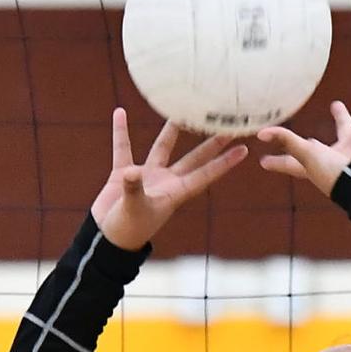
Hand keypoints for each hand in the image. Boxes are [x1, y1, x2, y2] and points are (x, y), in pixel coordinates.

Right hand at [90, 109, 247, 252]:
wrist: (107, 240)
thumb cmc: (126, 230)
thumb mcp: (133, 209)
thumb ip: (134, 189)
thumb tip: (132, 172)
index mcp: (175, 193)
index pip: (205, 175)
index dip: (224, 163)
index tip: (243, 150)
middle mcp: (165, 183)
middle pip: (193, 159)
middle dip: (209, 144)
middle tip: (227, 126)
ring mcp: (147, 178)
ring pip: (162, 149)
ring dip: (170, 131)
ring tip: (179, 111)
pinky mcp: (124, 175)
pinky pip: (123, 149)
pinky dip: (121, 133)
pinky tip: (120, 113)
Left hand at [257, 71, 350, 196]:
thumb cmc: (334, 173)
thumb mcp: (305, 155)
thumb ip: (286, 141)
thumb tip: (260, 133)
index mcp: (314, 166)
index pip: (291, 163)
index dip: (278, 162)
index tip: (263, 161)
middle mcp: (332, 157)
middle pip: (319, 147)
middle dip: (312, 143)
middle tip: (308, 138)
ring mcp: (350, 146)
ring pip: (345, 126)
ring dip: (341, 116)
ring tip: (336, 104)